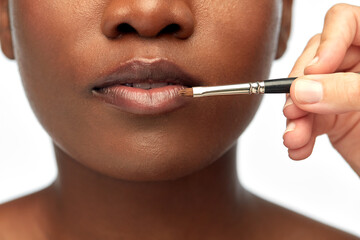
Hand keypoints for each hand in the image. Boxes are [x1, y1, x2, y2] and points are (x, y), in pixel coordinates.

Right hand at [283, 3, 359, 175]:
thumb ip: (347, 91)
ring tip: (294, 138)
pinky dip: (298, 135)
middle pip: (314, 61)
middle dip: (299, 89)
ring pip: (303, 93)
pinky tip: (299, 147)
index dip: (326, 43)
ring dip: (293, 118)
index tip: (315, 72)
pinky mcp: (333, 118)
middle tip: (294, 110)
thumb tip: (302, 90)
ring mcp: (343, 92)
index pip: (346, 22)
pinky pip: (306, 120)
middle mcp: (359, 67)